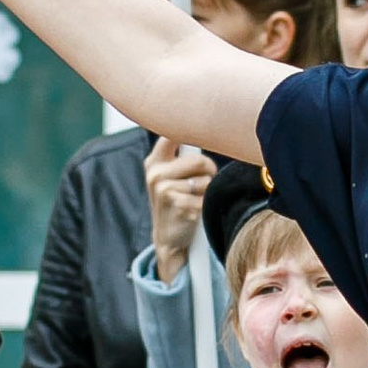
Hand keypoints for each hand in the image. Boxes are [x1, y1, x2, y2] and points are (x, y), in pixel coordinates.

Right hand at [146, 136, 216, 279]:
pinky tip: (194, 212)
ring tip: (195, 200)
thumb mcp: (171, 175)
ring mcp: (164, 190)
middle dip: (209, 172)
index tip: (205, 130)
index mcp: (155, 161)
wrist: (168, 237)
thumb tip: (212, 132)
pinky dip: (205, 206)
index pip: (172, 135)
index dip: (191, 132)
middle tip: (203, 184)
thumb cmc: (176, 201)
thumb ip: (183, 155)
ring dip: (207, 192)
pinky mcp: (177, 205)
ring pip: (206, 182)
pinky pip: (206, 199)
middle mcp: (156, 173)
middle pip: (200, 161)